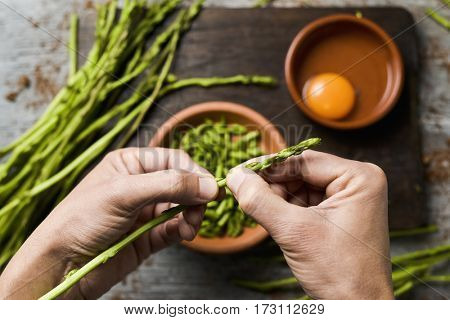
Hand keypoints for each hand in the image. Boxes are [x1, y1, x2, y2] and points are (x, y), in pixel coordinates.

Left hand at [0, 148, 218, 298]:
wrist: (62, 265)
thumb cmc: (81, 220)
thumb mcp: (124, 194)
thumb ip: (169, 185)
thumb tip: (210, 185)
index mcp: (131, 164)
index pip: (174, 161)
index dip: (195, 172)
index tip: (211, 188)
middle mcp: (141, 185)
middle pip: (183, 184)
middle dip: (195, 196)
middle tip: (200, 209)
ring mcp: (145, 211)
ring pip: (183, 207)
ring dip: (193, 215)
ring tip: (190, 226)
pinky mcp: (149, 235)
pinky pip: (176, 228)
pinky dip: (185, 230)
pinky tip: (185, 234)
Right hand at [227, 150, 392, 299]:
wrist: (357, 308)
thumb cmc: (339, 272)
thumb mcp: (294, 232)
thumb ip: (260, 201)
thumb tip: (234, 175)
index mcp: (359, 177)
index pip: (303, 161)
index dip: (268, 167)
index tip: (239, 172)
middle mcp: (357, 182)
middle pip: (301, 172)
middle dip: (273, 185)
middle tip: (245, 194)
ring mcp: (348, 198)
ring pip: (299, 187)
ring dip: (277, 198)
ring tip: (263, 213)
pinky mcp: (338, 213)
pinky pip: (304, 201)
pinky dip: (285, 209)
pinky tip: (276, 220)